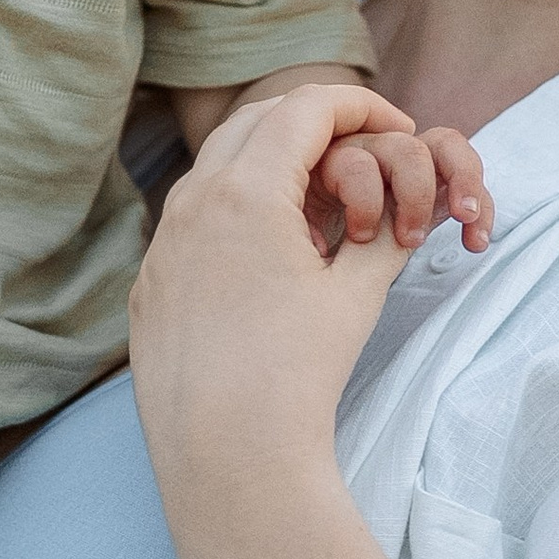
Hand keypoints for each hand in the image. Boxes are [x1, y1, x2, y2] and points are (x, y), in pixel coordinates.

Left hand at [131, 85, 487, 486]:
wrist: (227, 453)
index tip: (395, 122)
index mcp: (247, 190)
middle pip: (256, 120)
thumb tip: (408, 201)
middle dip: (315, 120)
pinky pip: (191, 220)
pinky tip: (270, 252)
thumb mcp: (357, 292)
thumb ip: (387, 228)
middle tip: (364, 141)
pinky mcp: (151, 283)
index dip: (360, 106)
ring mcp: (164, 243)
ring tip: (320, 199)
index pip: (306, 108)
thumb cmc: (297, 374)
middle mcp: (193, 202)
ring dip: (272, 163)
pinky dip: (236, 209)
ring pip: (216, 168)